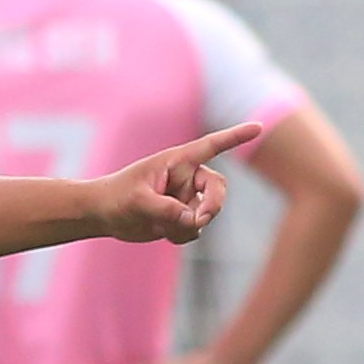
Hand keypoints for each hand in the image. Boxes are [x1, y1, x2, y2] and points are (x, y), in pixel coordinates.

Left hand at [85, 121, 261, 245]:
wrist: (104, 215)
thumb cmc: (116, 198)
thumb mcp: (137, 202)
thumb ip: (165, 210)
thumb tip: (193, 221)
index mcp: (177, 162)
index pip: (212, 146)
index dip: (235, 137)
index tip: (259, 128)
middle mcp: (186, 178)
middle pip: (217, 188)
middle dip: (212, 206)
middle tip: (198, 220)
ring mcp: (185, 198)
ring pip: (206, 214)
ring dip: (189, 225)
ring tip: (162, 228)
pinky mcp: (182, 217)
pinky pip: (195, 229)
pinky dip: (183, 235)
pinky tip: (163, 234)